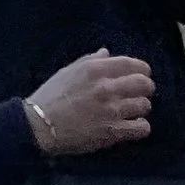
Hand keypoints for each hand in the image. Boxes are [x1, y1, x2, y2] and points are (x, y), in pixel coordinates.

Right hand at [25, 50, 154, 156]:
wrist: (39, 125)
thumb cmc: (50, 96)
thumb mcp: (67, 72)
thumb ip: (89, 61)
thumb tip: (106, 53)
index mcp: (95, 69)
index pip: (132, 64)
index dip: (142, 69)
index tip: (142, 74)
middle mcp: (107, 87)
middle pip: (144, 84)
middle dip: (145, 88)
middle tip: (140, 93)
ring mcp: (112, 110)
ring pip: (144, 105)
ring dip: (141, 108)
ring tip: (133, 111)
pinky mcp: (113, 132)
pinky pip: (141, 128)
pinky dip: (140, 127)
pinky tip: (133, 126)